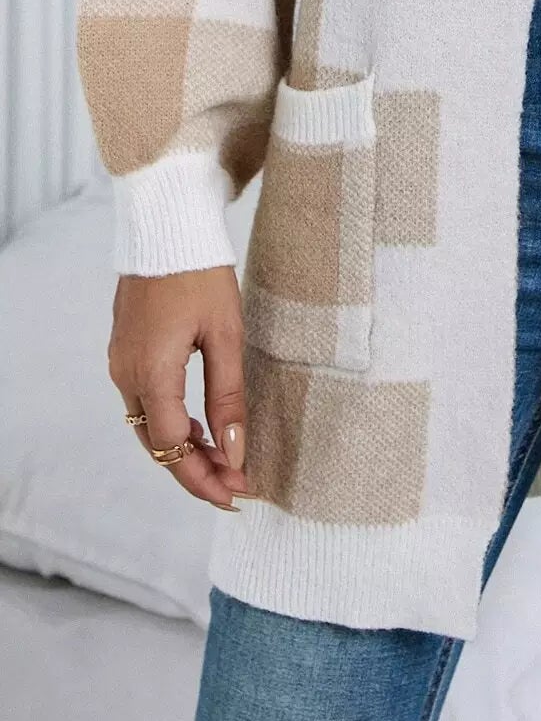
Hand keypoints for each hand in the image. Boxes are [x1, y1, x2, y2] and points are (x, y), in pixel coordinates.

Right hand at [108, 268, 249, 508]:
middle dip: (194, 472)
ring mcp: (120, 364)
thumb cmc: (200, 275)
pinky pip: (144, 404)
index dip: (207, 476)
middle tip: (234, 489)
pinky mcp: (124, 353)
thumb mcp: (225, 334)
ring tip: (223, 463)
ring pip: (148, 428)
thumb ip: (228, 396)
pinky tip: (198, 427)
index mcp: (152, 374)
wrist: (166, 227)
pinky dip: (170, 423)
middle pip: (157, 446)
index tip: (240, 492)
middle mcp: (127, 376)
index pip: (175, 448)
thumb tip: (234, 451)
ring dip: (182, 449)